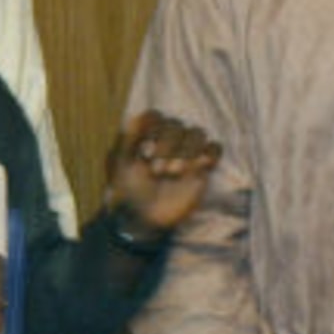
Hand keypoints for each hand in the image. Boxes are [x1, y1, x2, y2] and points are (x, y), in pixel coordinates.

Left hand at [101, 112, 220, 240]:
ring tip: (173, 173)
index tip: (144, 152)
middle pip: (176, 124)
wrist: (143, 217)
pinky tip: (198, 167)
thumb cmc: (127, 190)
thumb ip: (127, 138)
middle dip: (167, 145)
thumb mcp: (119, 164)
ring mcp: (186, 152)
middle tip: (156, 171)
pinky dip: (210, 153)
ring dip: (186, 151)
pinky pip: (215, 148)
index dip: (152, 130)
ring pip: (197, 133)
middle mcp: (167, 141)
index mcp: (147, 136)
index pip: (156, 116)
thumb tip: (136, 116)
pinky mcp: (202, 167)